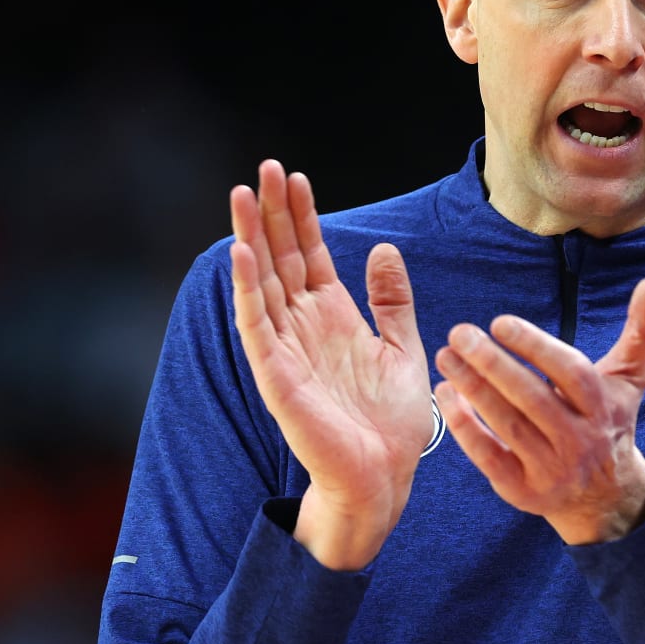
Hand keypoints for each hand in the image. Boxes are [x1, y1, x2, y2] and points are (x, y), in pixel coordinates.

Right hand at [229, 160, 429, 568]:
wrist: (384, 476)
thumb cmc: (391, 423)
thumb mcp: (401, 348)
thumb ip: (390, 301)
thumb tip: (382, 249)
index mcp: (332, 317)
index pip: (309, 254)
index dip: (301, 216)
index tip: (294, 176)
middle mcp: (303, 326)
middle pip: (280, 257)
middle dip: (272, 213)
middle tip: (264, 167)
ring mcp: (285, 348)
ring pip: (261, 282)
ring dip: (252, 237)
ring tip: (244, 194)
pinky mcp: (276, 375)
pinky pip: (256, 325)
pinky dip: (247, 289)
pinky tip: (243, 253)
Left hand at [434, 278, 644, 544]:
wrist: (605, 496)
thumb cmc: (608, 420)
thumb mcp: (628, 379)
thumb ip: (640, 331)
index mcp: (603, 407)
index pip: (570, 373)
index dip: (536, 347)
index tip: (500, 323)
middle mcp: (580, 441)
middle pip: (533, 399)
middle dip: (493, 364)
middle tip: (460, 333)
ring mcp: (551, 470)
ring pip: (508, 426)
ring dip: (473, 389)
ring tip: (446, 357)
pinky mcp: (523, 491)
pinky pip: (489, 457)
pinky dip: (464, 427)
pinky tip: (445, 395)